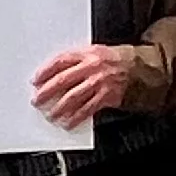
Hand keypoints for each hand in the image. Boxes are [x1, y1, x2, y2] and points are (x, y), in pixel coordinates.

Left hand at [28, 44, 145, 127]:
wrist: (140, 69)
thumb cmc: (115, 61)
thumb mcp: (96, 52)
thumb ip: (77, 60)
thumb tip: (54, 74)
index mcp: (87, 53)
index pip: (60, 61)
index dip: (45, 71)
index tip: (35, 80)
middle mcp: (92, 67)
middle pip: (63, 80)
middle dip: (47, 92)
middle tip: (37, 100)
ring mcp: (99, 82)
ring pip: (73, 97)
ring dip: (59, 108)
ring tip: (50, 115)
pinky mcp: (107, 96)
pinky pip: (87, 109)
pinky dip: (76, 118)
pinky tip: (68, 122)